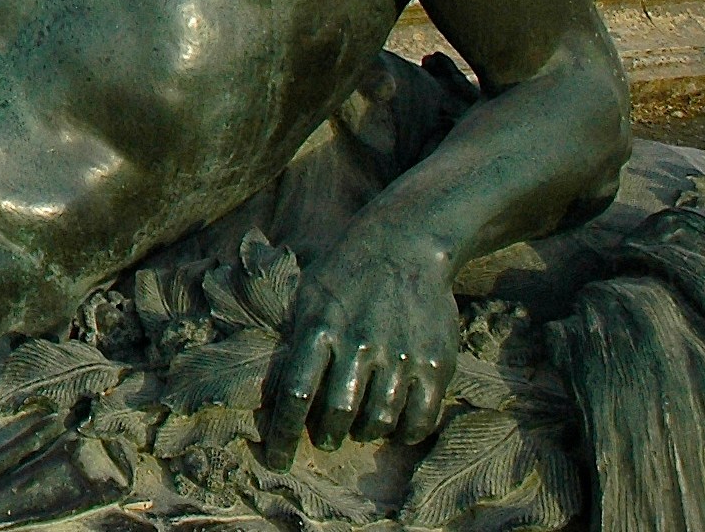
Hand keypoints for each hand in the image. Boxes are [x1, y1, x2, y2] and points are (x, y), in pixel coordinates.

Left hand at [260, 234, 460, 461]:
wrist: (404, 245)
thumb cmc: (345, 274)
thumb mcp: (306, 296)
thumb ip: (292, 340)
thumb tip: (269, 387)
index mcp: (318, 328)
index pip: (295, 393)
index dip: (282, 433)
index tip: (275, 460)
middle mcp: (358, 344)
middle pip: (337, 413)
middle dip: (327, 435)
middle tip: (327, 438)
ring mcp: (400, 355)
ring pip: (378, 420)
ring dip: (364, 432)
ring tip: (360, 426)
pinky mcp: (434, 363)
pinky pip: (420, 417)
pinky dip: (406, 432)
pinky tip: (397, 426)